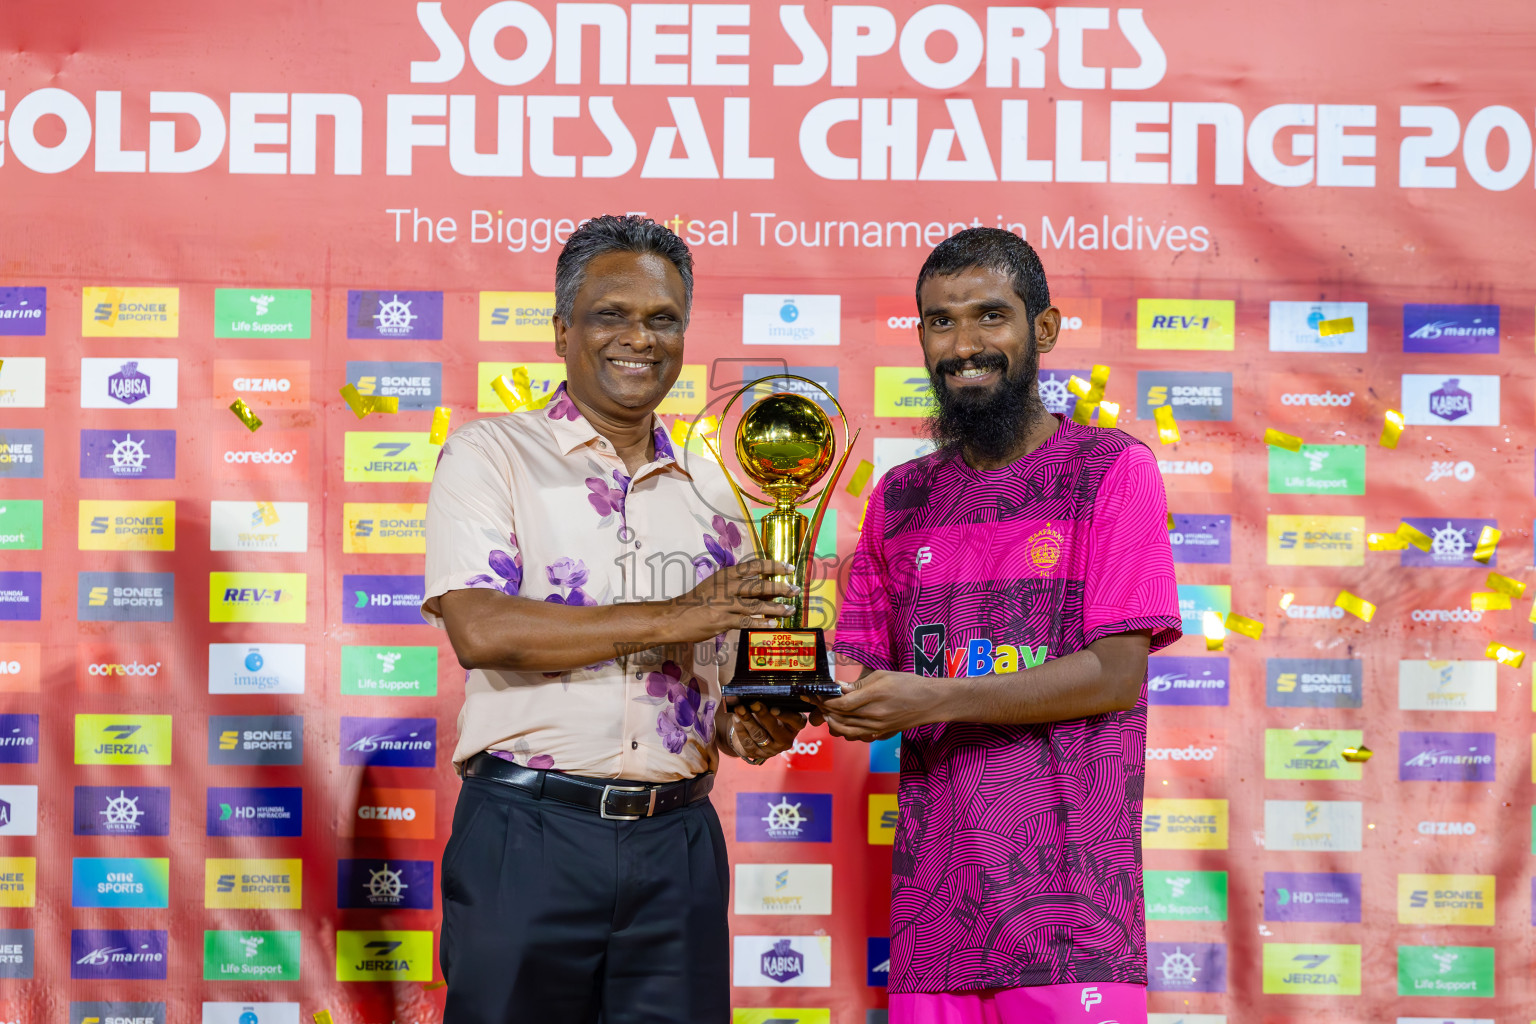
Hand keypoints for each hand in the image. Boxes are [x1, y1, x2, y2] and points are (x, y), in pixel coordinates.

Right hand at [675, 558, 798, 641]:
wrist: (675, 617)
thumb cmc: (697, 601)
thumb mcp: (714, 585)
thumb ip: (735, 585)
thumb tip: (761, 590)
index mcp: (725, 575)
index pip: (754, 566)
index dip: (773, 566)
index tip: (788, 568)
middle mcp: (727, 587)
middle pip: (759, 585)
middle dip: (780, 588)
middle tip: (795, 590)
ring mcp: (725, 604)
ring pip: (756, 605)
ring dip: (776, 608)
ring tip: (790, 609)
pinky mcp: (723, 621)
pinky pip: (747, 622)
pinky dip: (762, 623)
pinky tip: (774, 624)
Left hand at [722, 701, 806, 760]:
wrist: (752, 733)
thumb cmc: (767, 715)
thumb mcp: (774, 709)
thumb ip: (773, 702)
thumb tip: (762, 691)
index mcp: (794, 727)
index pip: (796, 722)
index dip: (786, 716)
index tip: (774, 708)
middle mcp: (785, 740)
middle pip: (775, 729)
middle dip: (763, 715)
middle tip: (754, 703)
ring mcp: (770, 749)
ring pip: (759, 735)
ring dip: (748, 720)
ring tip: (740, 708)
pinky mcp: (755, 753)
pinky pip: (747, 742)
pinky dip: (740, 728)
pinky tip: (736, 718)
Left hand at [812, 671, 941, 741]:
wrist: (931, 702)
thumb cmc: (909, 684)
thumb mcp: (882, 676)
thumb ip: (859, 683)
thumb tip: (839, 687)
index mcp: (874, 696)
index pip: (842, 703)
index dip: (825, 701)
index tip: (815, 695)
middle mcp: (875, 715)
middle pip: (841, 718)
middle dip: (824, 710)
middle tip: (815, 702)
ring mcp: (878, 727)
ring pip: (846, 730)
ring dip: (832, 723)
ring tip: (826, 713)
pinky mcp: (881, 734)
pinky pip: (857, 736)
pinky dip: (845, 731)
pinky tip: (842, 722)